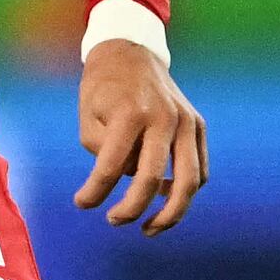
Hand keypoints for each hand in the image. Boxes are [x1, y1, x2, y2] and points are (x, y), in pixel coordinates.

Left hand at [74, 37, 208, 232]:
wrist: (131, 51)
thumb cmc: (103, 88)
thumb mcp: (87, 115)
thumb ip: (102, 153)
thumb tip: (125, 182)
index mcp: (131, 112)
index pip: (111, 167)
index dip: (93, 192)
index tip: (81, 204)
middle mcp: (164, 117)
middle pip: (152, 180)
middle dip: (130, 209)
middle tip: (112, 220)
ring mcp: (186, 121)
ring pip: (190, 181)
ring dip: (171, 213)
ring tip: (149, 228)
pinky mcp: (197, 125)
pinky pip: (199, 169)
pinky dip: (185, 191)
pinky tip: (164, 201)